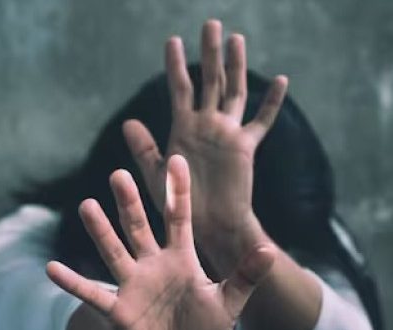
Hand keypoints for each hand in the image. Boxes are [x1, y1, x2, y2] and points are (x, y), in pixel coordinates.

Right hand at [47, 156, 274, 329]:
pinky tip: (52, 268)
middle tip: (119, 174)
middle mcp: (152, 264)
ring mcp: (131, 284)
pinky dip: (71, 282)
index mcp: (180, 259)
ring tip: (86, 205)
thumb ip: (244, 277)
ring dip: (100, 231)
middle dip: (130, 202)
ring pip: (114, 251)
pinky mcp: (116, 308)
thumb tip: (270, 250)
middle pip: (139, 227)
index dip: (178, 192)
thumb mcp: (228, 304)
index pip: (178, 219)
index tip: (177, 160)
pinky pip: (91, 293)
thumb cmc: (201, 329)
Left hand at [123, 20, 286, 269]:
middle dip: (210, 53)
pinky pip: (262, 120)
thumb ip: (145, 148)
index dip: (176, 65)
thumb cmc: (177, 203)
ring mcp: (227, 133)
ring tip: (236, 38)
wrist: (206, 226)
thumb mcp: (155, 173)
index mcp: (183, 128)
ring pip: (233, 91)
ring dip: (236, 66)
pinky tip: (281, 80)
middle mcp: (206, 125)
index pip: (180, 88)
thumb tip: (128, 122)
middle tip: (210, 23)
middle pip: (210, 80)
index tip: (172, 40)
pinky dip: (272, 102)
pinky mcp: (245, 147)